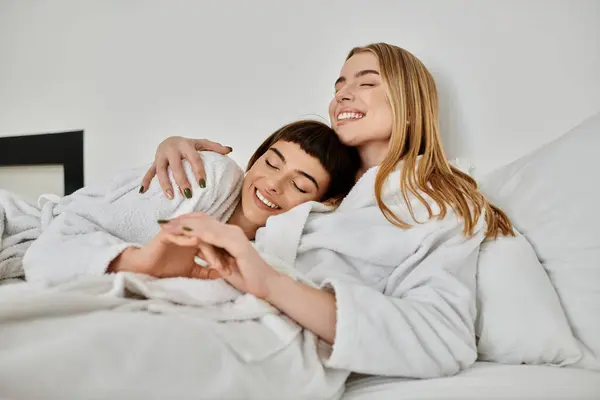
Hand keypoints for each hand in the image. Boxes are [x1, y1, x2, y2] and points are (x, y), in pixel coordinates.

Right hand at [108, 229, 219, 279]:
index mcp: (197, 239)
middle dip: (221, 256)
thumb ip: (205, 271)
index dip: (225, 258)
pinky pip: (181, 235)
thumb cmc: (166, 268)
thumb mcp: (191, 271)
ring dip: (209, 252)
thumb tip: (221, 274)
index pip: (216, 245)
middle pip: (211, 241)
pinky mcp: (168, 232)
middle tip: (227, 270)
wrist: (144, 269)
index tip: (233, 272)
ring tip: (217, 265)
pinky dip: (190, 242)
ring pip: (200, 239)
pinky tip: (198, 249)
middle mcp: (190, 233)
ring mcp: (180, 231)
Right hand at [140, 137, 232, 198]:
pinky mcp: (154, 161)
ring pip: (160, 170)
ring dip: (164, 183)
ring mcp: (161, 156)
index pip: (194, 159)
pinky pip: (149, 171)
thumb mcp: (202, 143)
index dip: (198, 171)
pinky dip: (145, 180)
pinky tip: (143, 191)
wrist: (170, 139)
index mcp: (186, 145)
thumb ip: (215, 147)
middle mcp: (172, 149)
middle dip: (181, 180)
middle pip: (176, 166)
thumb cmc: (189, 145)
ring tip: (171, 196)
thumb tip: (230, 150)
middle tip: (188, 194)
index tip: (203, 185)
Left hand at [162, 213, 281, 298]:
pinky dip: (196, 233)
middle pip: (201, 221)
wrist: (266, 285)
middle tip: (161, 222)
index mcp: (228, 234)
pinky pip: (213, 235)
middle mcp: (231, 230)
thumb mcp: (223, 264)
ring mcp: (234, 235)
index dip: (185, 223)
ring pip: (205, 225)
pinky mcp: (236, 243)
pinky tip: (183, 233)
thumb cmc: (247, 277)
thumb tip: (196, 251)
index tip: (166, 225)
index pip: (203, 224)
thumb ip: (212, 254)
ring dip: (185, 225)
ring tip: (167, 226)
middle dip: (180, 221)